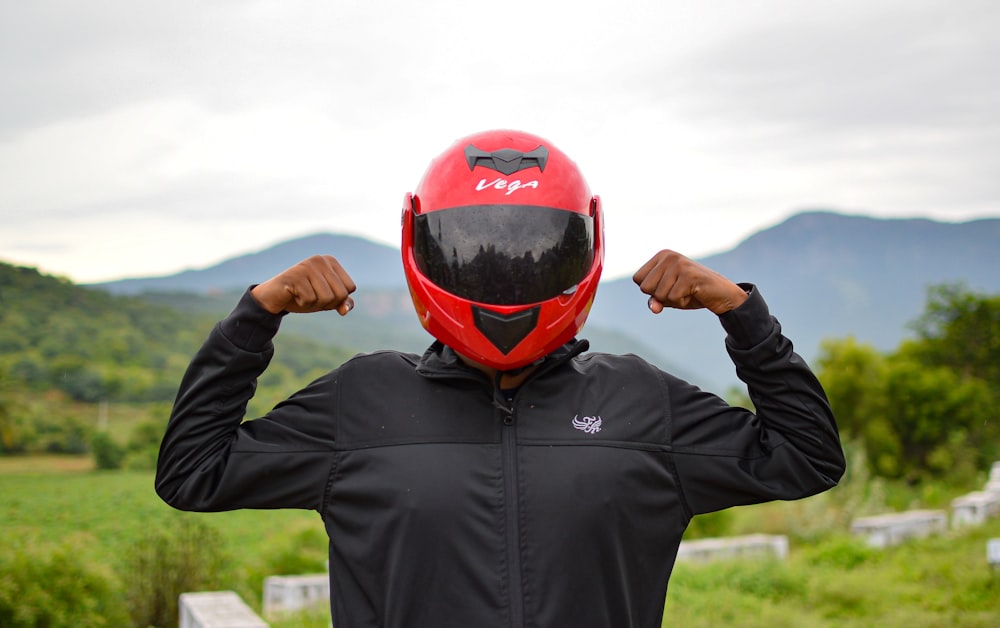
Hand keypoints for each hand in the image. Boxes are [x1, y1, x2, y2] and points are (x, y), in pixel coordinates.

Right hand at [251, 255, 356, 314]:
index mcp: (331, 261)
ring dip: (314, 304)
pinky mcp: (294, 276)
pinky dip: (302, 303)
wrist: (275, 297)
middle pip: (340, 294)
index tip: (321, 293)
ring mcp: (306, 266)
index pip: (349, 288)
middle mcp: (320, 260)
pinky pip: (310, 299)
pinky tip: (293, 294)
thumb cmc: (303, 296)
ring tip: (302, 295)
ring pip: (326, 298)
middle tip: (311, 296)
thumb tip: (345, 310)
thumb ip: (342, 302)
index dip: (337, 298)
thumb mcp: (327, 300)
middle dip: (327, 303)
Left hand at [633, 249, 747, 314]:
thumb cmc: (692, 293)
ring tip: (688, 291)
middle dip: (661, 296)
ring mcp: (679, 264)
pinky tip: (694, 293)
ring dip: (674, 300)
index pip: (638, 279)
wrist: (721, 294)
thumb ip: (656, 300)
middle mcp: (669, 256)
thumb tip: (654, 308)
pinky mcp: (689, 275)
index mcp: (661, 256)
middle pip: (645, 287)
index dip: (651, 290)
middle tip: (680, 290)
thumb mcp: (668, 297)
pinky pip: (673, 298)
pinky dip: (682, 302)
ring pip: (659, 294)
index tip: (669, 286)